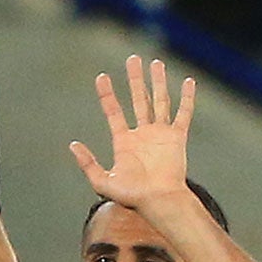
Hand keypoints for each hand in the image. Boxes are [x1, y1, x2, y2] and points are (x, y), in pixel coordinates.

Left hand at [69, 55, 195, 215]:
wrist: (158, 201)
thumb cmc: (131, 196)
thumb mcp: (102, 181)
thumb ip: (87, 163)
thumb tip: (73, 144)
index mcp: (124, 142)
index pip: (114, 111)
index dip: (107, 94)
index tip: (101, 77)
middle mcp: (142, 134)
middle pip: (138, 99)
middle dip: (135, 79)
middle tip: (133, 59)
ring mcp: (160, 134)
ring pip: (160, 101)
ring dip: (158, 82)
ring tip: (155, 63)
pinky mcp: (177, 138)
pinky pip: (183, 114)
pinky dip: (187, 98)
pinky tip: (188, 81)